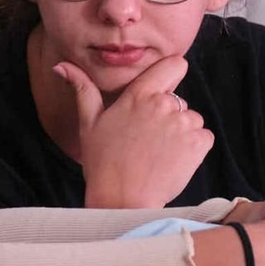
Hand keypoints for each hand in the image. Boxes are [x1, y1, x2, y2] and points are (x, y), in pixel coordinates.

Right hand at [58, 55, 213, 208]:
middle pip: (179, 100)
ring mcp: (183, 124)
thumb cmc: (103, 164)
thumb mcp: (89, 124)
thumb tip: (61, 66)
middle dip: (168, 115)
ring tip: (158, 154)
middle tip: (148, 140)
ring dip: (181, 133)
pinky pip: (203, 138)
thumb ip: (82, 89)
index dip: (172, 74)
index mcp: (139, 95)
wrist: (122, 201)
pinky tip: (172, 161)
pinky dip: (193, 148)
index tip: (163, 90)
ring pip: (192, 120)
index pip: (174, 64)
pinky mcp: (198, 144)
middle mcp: (164, 104)